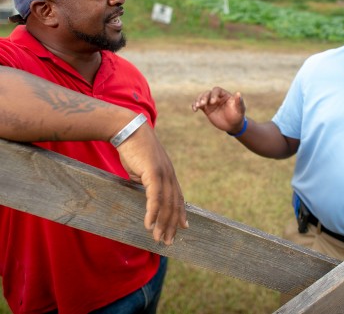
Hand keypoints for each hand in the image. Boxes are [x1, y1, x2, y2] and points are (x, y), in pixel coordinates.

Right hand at [117, 123, 187, 244]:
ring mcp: (163, 173)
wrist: (129, 131)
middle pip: (174, 204)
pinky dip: (153, 212)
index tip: (184, 227)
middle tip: (169, 242)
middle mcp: (169, 174)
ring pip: (166, 204)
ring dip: (163, 224)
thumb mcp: (143, 169)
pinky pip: (154, 197)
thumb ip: (147, 182)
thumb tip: (146, 195)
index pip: (178, 197)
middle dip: (172, 225)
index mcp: (168, 173)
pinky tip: (149, 225)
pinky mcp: (153, 172)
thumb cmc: (134, 149)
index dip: (181, 213)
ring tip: (159, 239)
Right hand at [192, 86, 245, 133]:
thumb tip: (238, 93)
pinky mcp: (206, 109)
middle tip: (202, 104)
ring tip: (197, 106)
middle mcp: (217, 97)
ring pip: (202, 97)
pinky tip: (194, 109)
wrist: (233, 125)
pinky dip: (195, 105)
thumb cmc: (238, 116)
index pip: (217, 90)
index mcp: (224, 95)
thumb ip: (239, 102)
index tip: (213, 102)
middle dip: (204, 97)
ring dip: (198, 100)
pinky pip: (199, 105)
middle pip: (208, 93)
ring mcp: (210, 103)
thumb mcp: (240, 109)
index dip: (214, 94)